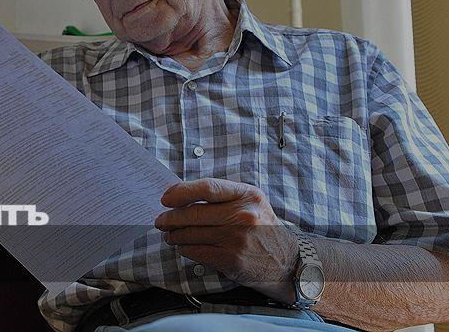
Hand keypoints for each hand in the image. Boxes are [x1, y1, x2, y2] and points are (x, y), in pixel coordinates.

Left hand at [155, 177, 298, 301]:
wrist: (287, 261)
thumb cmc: (262, 228)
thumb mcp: (251, 202)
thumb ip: (222, 197)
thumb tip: (181, 196)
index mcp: (247, 195)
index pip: (207, 188)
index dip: (181, 192)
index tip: (166, 198)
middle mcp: (243, 215)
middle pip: (194, 213)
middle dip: (171, 218)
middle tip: (161, 221)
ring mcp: (236, 239)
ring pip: (191, 234)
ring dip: (175, 235)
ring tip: (169, 235)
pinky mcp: (231, 259)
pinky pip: (196, 252)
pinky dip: (185, 249)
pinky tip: (183, 247)